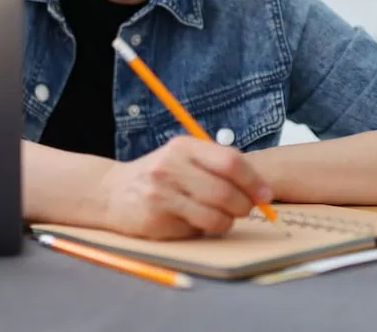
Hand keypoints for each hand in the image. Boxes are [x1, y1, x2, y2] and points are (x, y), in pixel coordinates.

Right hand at [97, 135, 272, 239]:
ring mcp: (161, 193)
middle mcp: (171, 166)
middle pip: (225, 191)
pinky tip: (195, 222)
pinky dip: (205, 230)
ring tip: (220, 217)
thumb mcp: (182, 158)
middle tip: (245, 210)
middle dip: (244, 206)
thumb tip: (260, 190)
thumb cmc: (158, 176)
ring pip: (216, 216)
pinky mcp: (156, 217)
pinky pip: (197, 230)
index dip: (254, 181)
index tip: (265, 195)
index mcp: (183, 146)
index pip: (230, 162)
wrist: (111, 192)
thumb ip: (216, 167)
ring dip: (227, 221)